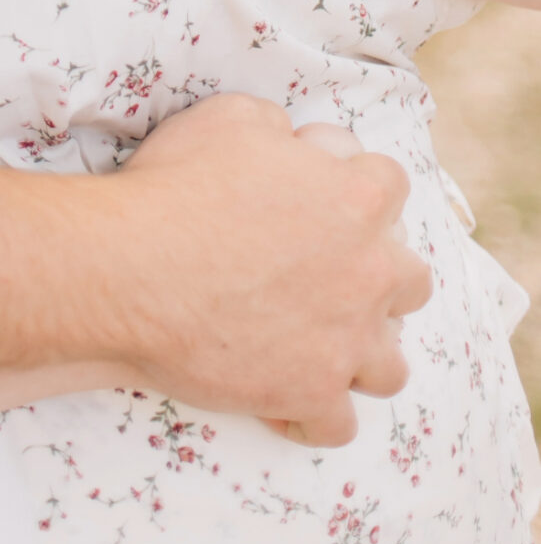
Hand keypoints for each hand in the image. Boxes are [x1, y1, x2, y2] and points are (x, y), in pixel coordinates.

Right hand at [110, 95, 427, 443]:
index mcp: (354, 199)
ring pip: (391, 367)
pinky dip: (313, 416)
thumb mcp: (229, 118)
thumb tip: (291, 141)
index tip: (322, 198)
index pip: (390, 186)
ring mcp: (345, 342)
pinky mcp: (310, 394)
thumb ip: (279, 127)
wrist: (131, 267)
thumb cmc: (175, 185)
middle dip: (379, 276)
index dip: (355, 188)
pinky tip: (285, 401)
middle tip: (329, 274)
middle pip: (412, 281)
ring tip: (322, 348)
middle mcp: (367, 273)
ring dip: (362, 356)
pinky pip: (336, 425)